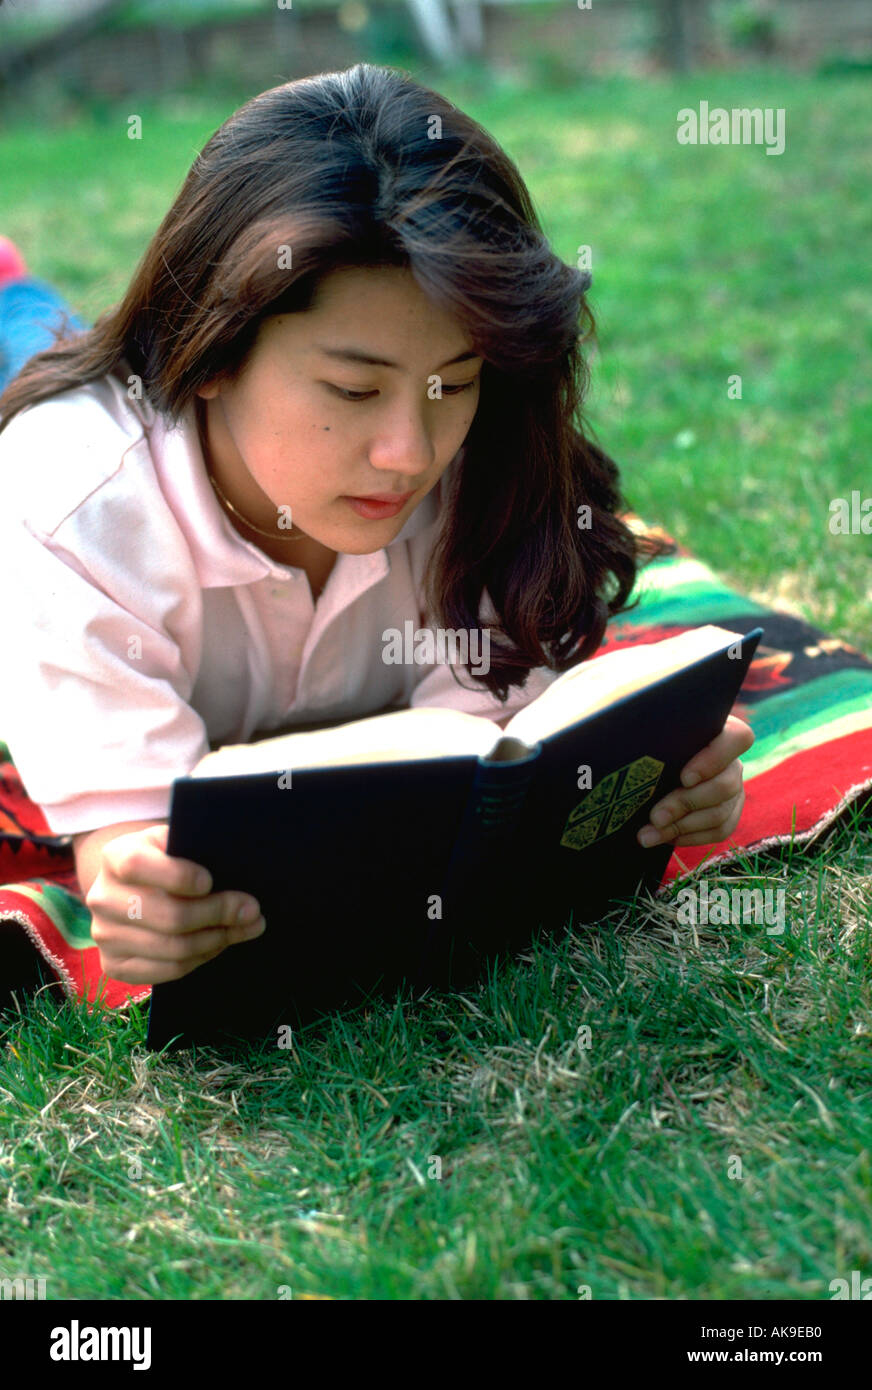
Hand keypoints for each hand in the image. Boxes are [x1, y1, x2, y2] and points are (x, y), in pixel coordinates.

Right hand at [85, 824, 264, 984]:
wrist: (136, 887)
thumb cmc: (168, 860)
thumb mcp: (178, 843)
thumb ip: (200, 852)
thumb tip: (239, 882)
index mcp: (115, 856)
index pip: (136, 865)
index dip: (177, 876)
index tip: (209, 881)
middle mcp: (102, 897)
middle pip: (167, 915)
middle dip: (217, 913)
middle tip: (251, 910)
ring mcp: (104, 935)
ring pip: (172, 947)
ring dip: (216, 939)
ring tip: (244, 927)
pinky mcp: (114, 965)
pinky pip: (166, 971)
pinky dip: (200, 959)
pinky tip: (218, 943)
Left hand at [636, 714, 753, 849]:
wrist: (637, 764)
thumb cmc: (635, 733)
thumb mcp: (635, 715)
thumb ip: (635, 710)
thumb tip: (623, 714)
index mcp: (717, 729)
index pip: (737, 738)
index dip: (715, 758)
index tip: (684, 776)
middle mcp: (731, 759)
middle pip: (726, 785)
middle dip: (686, 803)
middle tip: (654, 816)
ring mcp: (732, 787)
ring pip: (720, 813)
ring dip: (682, 826)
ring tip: (648, 834)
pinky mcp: (727, 812)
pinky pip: (720, 830)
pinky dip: (690, 837)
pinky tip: (663, 837)